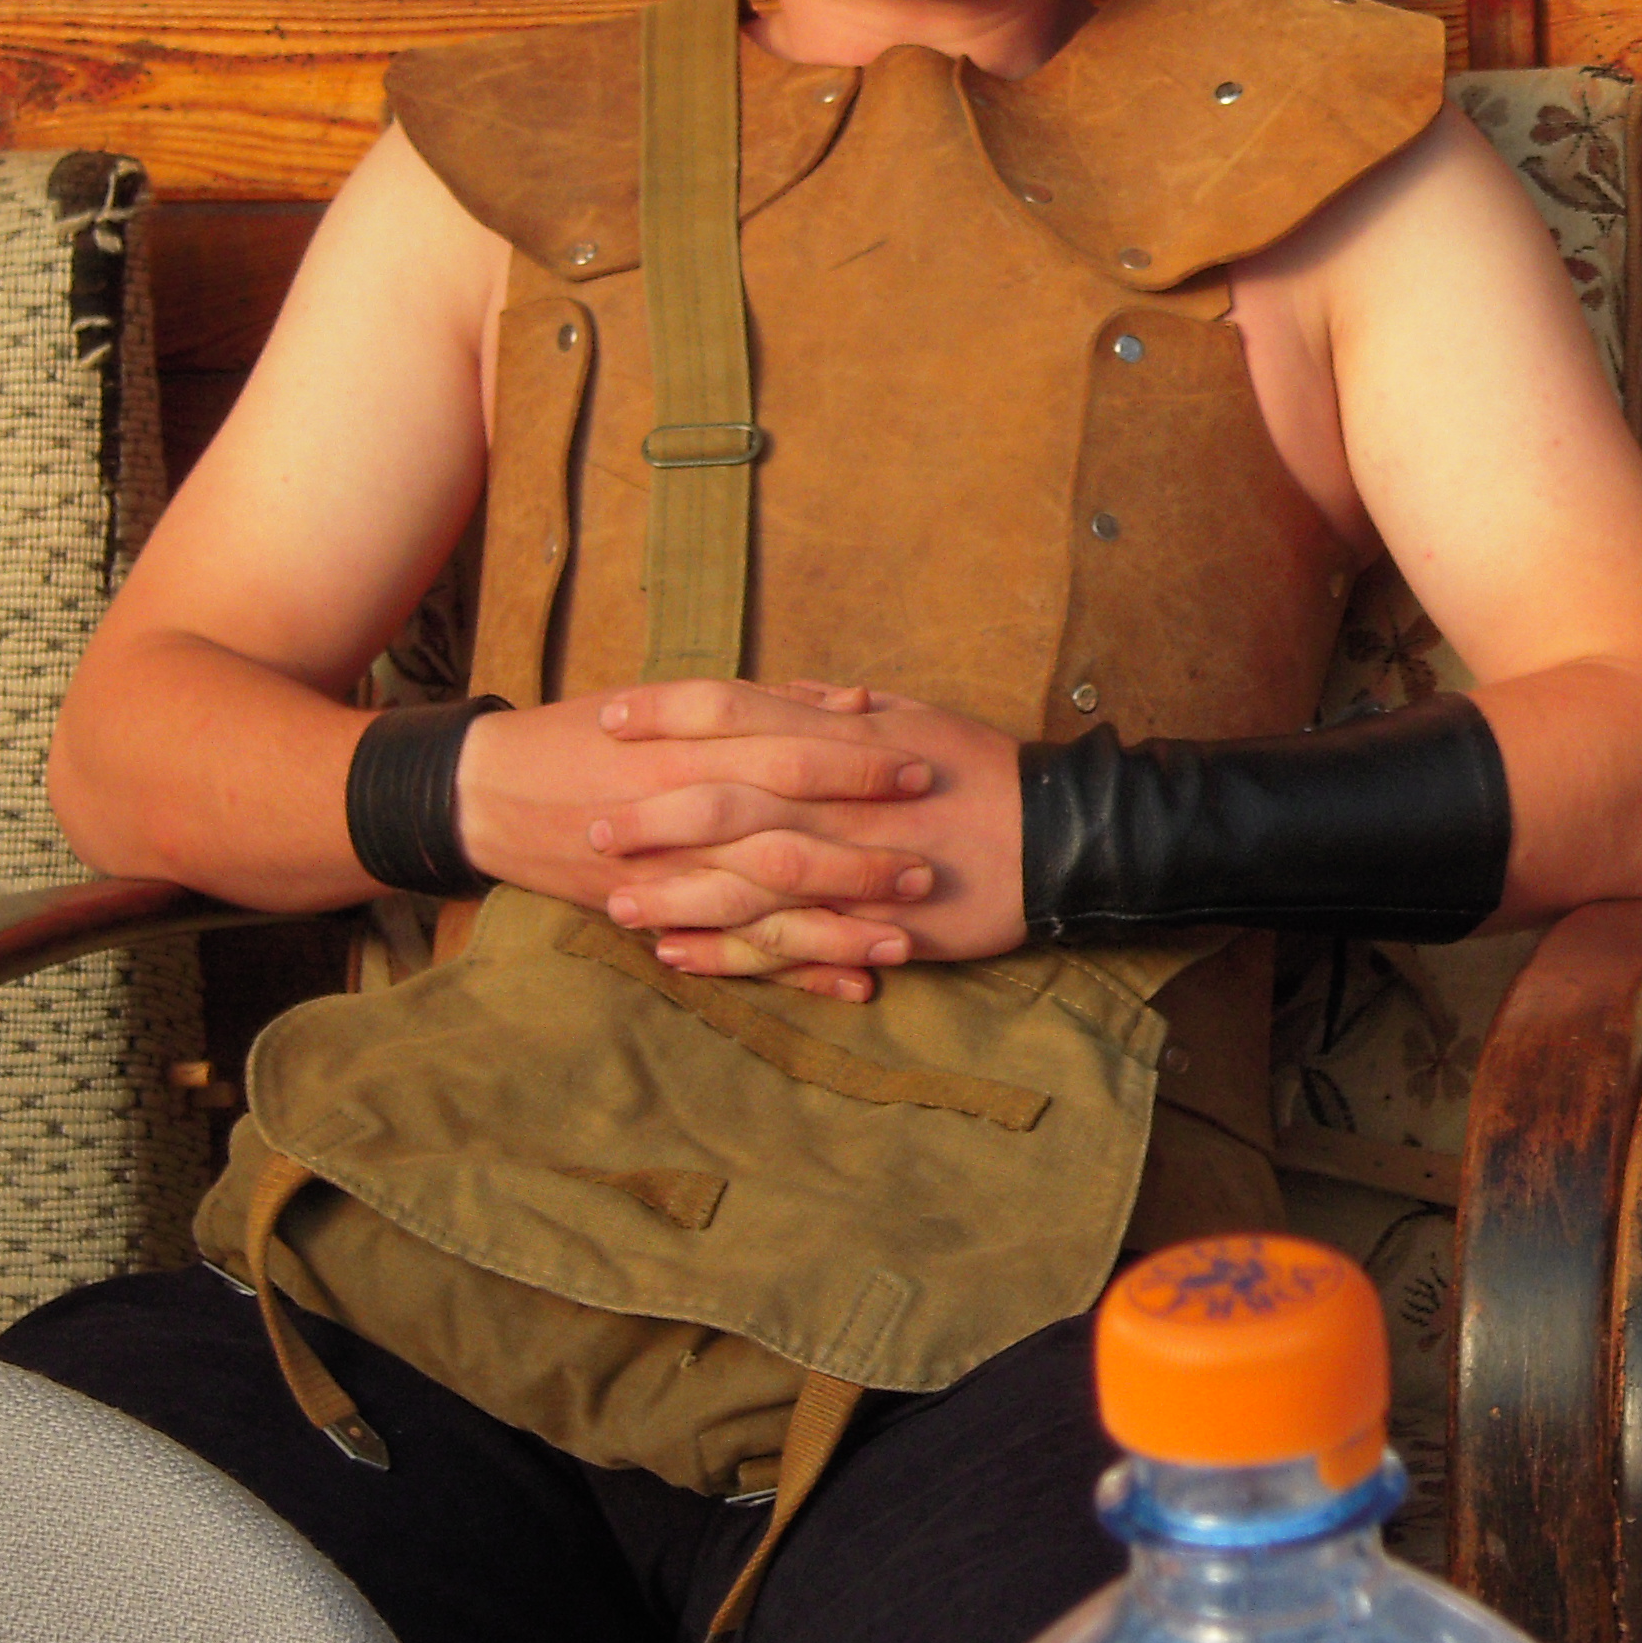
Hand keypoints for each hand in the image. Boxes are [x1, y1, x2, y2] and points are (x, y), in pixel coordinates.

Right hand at [453, 681, 935, 999]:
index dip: (857, 765)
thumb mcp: (674, 702)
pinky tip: (854, 985)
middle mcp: (679, 815)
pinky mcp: (652, 920)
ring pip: (764, 910)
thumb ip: (766, 705)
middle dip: (861, 855)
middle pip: (784, 837)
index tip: (922, 769)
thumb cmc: (592, 735)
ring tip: (908, 938)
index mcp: (689, 747)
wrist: (489, 792)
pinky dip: (794, 974)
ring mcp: (665, 877)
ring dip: (839, 928)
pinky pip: (732, 955)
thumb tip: (857, 705)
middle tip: (928, 866)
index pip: (788, 752)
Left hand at [586, 680, 1030, 994]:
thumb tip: (790, 687)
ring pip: (736, 879)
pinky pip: (780, 942)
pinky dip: (723, 952)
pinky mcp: (865, 924)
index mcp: (840, 738)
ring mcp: (846, 865)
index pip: (732, 712)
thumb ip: (845, 704)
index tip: (610, 717)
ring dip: (669, 891)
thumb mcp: (918, 714)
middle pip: (717, 797)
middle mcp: (831, 799)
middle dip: (646, 813)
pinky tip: (676, 955)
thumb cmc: (984, 770)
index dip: (665, 713)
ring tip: (614, 902)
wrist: (1055, 839)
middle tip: (586, 824)